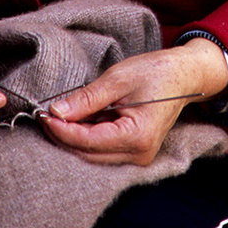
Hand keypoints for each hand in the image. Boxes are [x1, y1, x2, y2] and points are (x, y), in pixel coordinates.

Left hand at [40, 39, 227, 165]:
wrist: (184, 74)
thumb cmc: (157, 71)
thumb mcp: (118, 78)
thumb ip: (87, 98)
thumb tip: (57, 110)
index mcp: (137, 137)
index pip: (87, 141)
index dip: (62, 129)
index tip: (43, 114)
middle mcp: (139, 155)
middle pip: (88, 154)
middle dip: (64, 135)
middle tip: (46, 113)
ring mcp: (138, 156)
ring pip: (93, 155)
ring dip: (74, 137)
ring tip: (59, 114)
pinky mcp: (135, 151)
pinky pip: (103, 150)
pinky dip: (87, 136)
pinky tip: (78, 119)